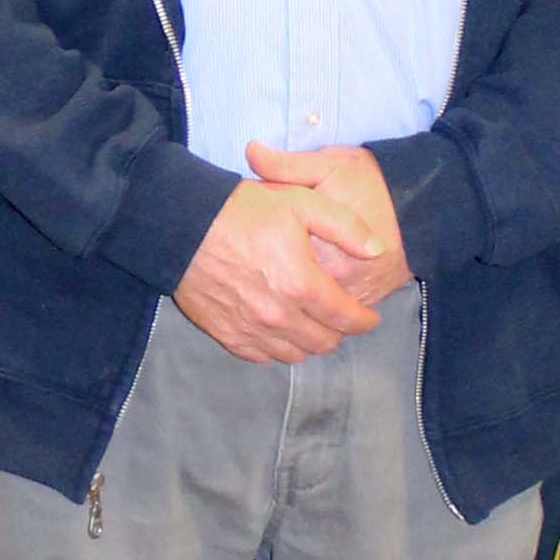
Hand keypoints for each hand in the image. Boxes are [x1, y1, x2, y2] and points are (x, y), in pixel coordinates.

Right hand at [174, 181, 386, 362]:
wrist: (182, 225)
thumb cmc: (243, 210)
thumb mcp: (301, 203)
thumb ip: (345, 227)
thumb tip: (377, 250)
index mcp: (301, 285)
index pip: (346, 319)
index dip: (364, 321)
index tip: (370, 318)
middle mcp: (279, 316)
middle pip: (324, 342)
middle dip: (339, 332)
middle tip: (339, 317)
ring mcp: (251, 329)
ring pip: (295, 354)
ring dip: (310, 342)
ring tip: (311, 324)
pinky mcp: (227, 334)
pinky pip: (262, 356)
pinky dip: (277, 348)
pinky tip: (279, 330)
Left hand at [244, 140, 411, 309]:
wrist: (424, 205)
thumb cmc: (373, 183)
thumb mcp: (328, 165)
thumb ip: (287, 165)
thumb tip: (251, 151)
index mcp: (318, 244)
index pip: (273, 259)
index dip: (258, 250)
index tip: (250, 240)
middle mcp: (336, 277)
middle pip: (289, 290)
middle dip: (273, 280)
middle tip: (263, 263)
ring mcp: (353, 293)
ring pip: (312, 308)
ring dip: (296, 298)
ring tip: (280, 279)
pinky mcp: (366, 301)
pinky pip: (333, 314)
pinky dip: (318, 306)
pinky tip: (306, 290)